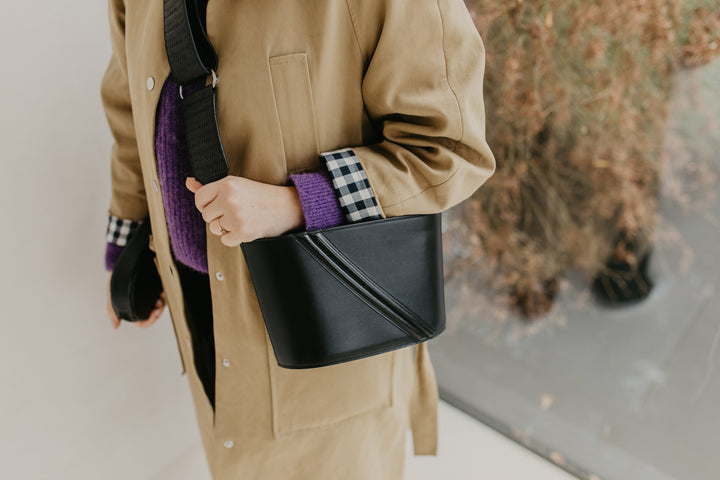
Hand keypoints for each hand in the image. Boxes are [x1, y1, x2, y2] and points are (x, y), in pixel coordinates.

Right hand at [106, 273, 165, 328]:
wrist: (121, 265)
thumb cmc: (116, 282)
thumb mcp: (112, 296)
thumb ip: (112, 311)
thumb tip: (114, 326)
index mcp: (134, 310)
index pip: (143, 322)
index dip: (149, 321)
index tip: (153, 314)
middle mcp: (144, 305)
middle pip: (154, 315)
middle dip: (158, 311)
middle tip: (158, 304)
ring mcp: (150, 297)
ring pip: (160, 306)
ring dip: (162, 303)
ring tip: (161, 297)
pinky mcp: (156, 289)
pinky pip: (164, 296)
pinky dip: (164, 296)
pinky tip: (163, 292)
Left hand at [186, 175, 303, 246]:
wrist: (285, 207)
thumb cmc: (259, 195)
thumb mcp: (235, 184)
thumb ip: (209, 186)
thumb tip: (189, 182)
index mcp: (226, 184)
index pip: (199, 198)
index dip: (206, 204)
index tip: (216, 205)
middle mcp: (229, 199)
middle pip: (206, 215)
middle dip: (217, 217)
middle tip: (233, 212)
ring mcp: (235, 216)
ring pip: (214, 229)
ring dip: (225, 228)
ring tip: (240, 219)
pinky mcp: (242, 232)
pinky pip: (224, 240)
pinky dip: (233, 238)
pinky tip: (244, 228)